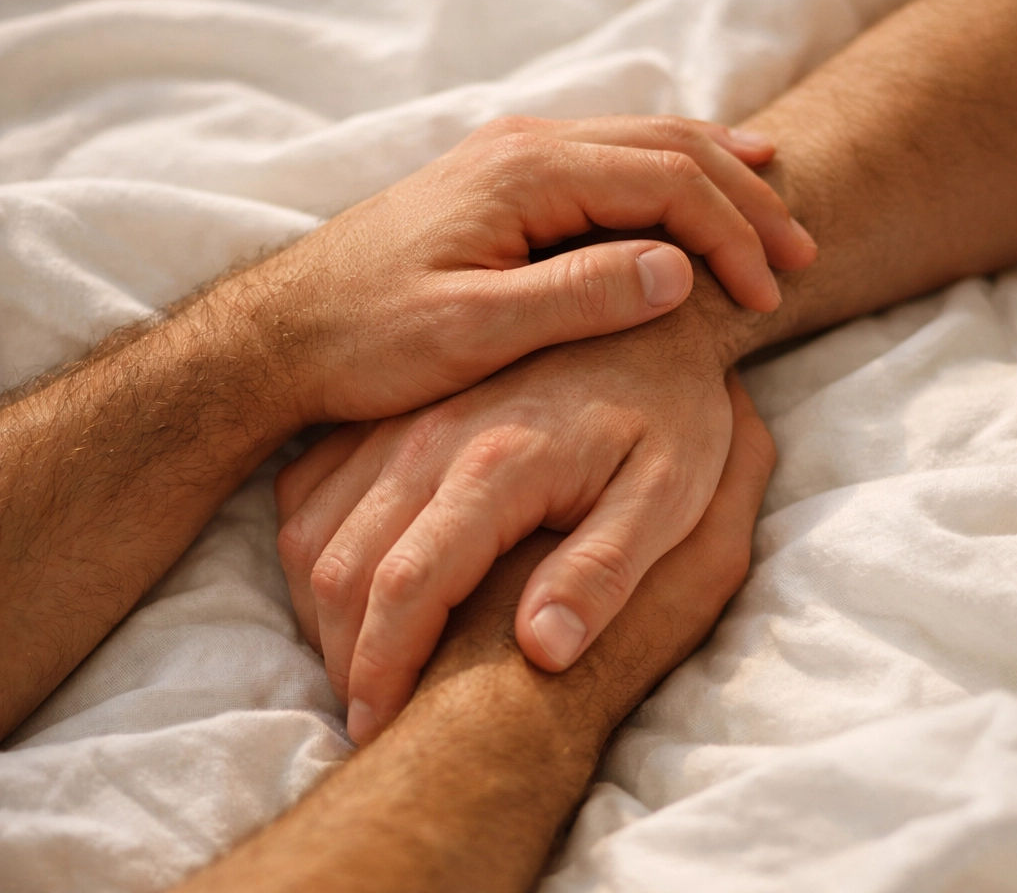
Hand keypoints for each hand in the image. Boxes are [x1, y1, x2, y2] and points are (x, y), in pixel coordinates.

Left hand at [252, 114, 814, 421]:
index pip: (664, 181)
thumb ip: (576, 295)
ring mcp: (508, 160)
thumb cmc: (367, 339)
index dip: (729, 234)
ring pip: (638, 146)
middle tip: (797, 250)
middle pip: (664, 148)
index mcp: (523, 173)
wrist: (283, 331)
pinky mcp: (498, 186)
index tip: (769, 292)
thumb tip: (678, 269)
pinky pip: (603, 165)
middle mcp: (521, 147)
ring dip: (710, 177)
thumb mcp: (471, 331)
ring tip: (771, 202)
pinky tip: (686, 188)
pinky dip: (661, 177)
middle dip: (739, 197)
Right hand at [275, 290, 751, 742]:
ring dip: (323, 607)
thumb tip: (542, 652)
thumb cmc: (671, 413)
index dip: (382, 669)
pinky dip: (315, 543)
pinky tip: (354, 578)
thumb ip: (605, 571)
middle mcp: (428, 438)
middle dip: (343, 654)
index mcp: (495, 465)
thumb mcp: (670, 494)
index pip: (404, 587)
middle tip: (372, 710)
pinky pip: (312, 485)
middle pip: (340, 568)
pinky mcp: (390, 413)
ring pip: (312, 530)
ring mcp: (401, 419)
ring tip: (362, 658)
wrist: (647, 323)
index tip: (381, 726)